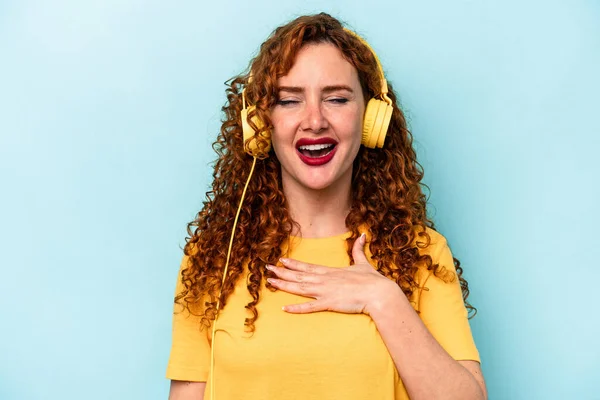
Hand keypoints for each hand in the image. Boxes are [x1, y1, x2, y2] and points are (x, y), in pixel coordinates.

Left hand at [266, 233, 400, 314]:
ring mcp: (325, 292)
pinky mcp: (329, 304)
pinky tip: (284, 308)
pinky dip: (297, 308)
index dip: (293, 264)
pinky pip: (310, 307)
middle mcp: (324, 280)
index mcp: (331, 272)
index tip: (281, 261)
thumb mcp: (363, 262)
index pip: (307, 267)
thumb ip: (359, 250)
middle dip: (282, 273)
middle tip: (267, 269)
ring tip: (270, 282)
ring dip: (284, 285)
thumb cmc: (372, 280)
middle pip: (299, 276)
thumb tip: (362, 234)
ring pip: (300, 288)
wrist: (379, 293)